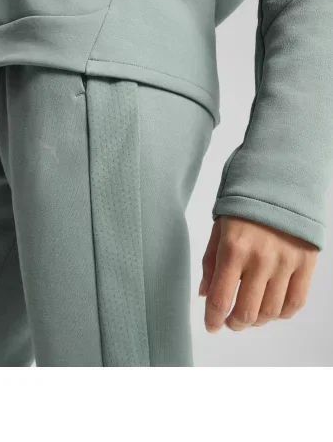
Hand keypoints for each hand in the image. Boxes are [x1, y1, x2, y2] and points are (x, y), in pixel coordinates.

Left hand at [199, 215, 317, 332]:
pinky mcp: (306, 263)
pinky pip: (295, 302)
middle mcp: (259, 259)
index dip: (213, 319)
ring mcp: (285, 262)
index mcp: (232, 248)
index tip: (211, 326)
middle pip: (246, 311)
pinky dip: (282, 314)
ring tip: (250, 315)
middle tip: (230, 322)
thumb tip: (204, 295)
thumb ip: (210, 263)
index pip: (220, 298)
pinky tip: (272, 309)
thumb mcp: (218, 229)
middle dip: (234, 324)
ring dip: (257, 321)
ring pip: (271, 311)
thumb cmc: (243, 207)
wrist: (280, 184)